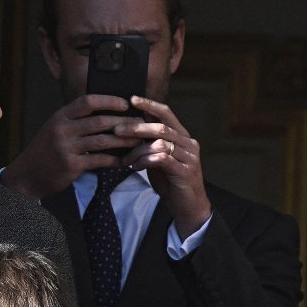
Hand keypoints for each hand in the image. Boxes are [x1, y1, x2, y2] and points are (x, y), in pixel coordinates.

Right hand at [0, 94, 132, 198]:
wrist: (28, 174)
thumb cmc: (46, 151)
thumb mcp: (55, 129)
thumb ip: (75, 121)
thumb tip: (105, 113)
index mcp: (60, 116)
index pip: (87, 101)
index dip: (109, 101)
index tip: (126, 103)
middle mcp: (63, 129)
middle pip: (99, 121)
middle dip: (123, 122)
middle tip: (140, 123)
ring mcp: (67, 147)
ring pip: (102, 140)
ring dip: (123, 141)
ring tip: (137, 141)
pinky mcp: (71, 165)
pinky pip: (99, 160)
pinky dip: (114, 160)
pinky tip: (124, 160)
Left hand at [118, 96, 210, 238]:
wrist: (188, 207)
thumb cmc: (172, 182)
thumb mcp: (160, 159)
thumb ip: (151, 143)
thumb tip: (132, 127)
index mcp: (183, 137)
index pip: (167, 113)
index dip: (150, 104)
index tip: (131, 99)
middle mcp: (189, 144)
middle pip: (161, 127)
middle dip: (136, 127)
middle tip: (117, 130)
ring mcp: (189, 157)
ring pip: (159, 142)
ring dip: (138, 150)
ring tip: (126, 159)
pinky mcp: (185, 171)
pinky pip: (161, 159)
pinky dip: (145, 161)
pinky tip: (136, 167)